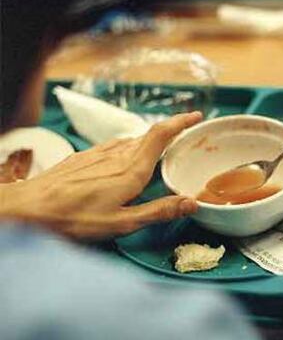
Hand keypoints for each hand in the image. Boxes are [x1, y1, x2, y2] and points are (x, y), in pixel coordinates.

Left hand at [1, 113, 201, 239]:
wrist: (29, 208)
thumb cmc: (75, 218)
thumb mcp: (122, 222)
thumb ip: (158, 211)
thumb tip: (191, 202)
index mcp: (131, 170)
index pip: (160, 136)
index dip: (180, 123)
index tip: (196, 116)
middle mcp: (116, 155)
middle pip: (148, 135)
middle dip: (170, 132)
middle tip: (185, 136)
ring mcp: (98, 153)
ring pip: (131, 139)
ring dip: (149, 140)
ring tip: (159, 150)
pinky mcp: (83, 156)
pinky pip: (113, 145)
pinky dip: (128, 146)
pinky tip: (124, 158)